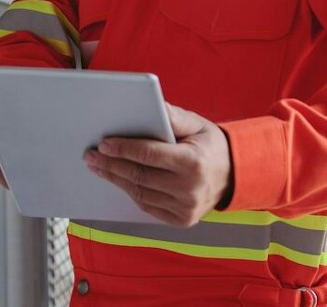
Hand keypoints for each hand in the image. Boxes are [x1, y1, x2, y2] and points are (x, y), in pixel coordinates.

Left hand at [83, 104, 231, 226]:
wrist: (234, 175)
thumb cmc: (211, 145)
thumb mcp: (199, 125)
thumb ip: (174, 117)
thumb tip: (152, 105)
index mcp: (193, 162)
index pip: (149, 155)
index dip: (124, 149)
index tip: (103, 144)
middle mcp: (189, 188)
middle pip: (139, 176)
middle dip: (112, 164)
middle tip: (91, 155)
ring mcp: (184, 208)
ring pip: (139, 193)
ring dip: (115, 179)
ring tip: (98, 167)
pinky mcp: (180, 220)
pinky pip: (147, 205)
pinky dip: (130, 191)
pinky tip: (118, 179)